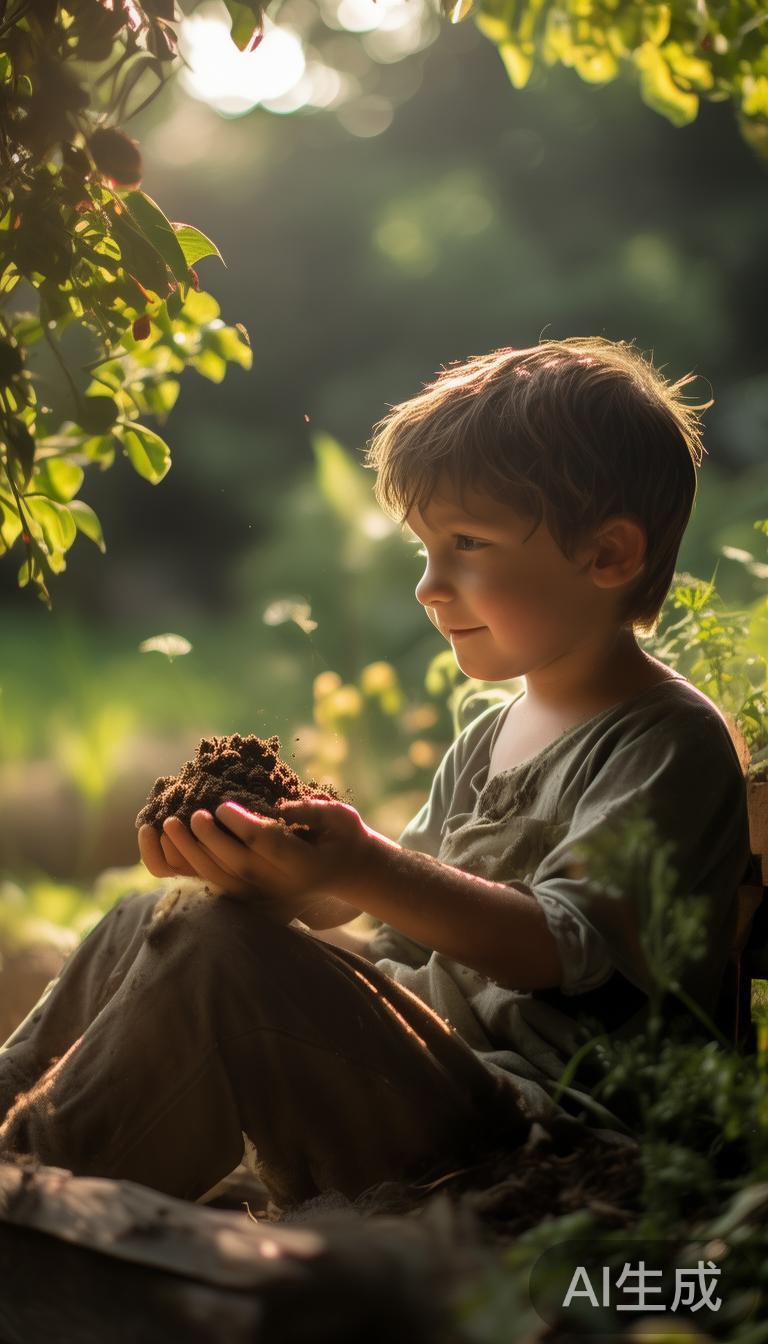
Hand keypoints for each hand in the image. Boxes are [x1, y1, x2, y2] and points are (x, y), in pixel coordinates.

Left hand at [139, 798, 379, 922]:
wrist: (342, 871)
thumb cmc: (341, 836)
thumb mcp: (341, 818)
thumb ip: (314, 812)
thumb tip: (281, 807)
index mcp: (302, 864)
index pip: (266, 845)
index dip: (242, 825)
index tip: (223, 804)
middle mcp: (278, 885)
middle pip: (237, 866)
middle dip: (210, 840)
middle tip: (191, 814)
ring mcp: (260, 894)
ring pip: (218, 880)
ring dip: (190, 854)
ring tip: (169, 824)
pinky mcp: (245, 894)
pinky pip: (208, 884)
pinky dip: (183, 866)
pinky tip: (165, 842)